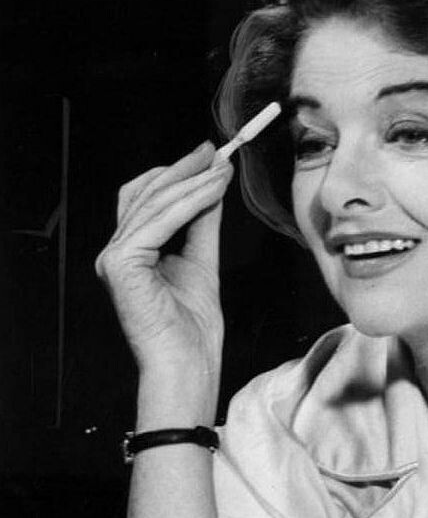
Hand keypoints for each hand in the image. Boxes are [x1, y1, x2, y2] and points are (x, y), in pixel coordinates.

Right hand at [95, 142, 233, 383]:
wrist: (187, 363)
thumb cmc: (192, 329)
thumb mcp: (202, 263)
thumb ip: (201, 226)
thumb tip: (211, 189)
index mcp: (130, 253)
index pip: (147, 200)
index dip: (176, 175)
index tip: (210, 158)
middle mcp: (116, 252)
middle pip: (146, 194)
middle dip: (183, 170)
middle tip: (216, 153)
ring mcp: (114, 258)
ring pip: (154, 204)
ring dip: (193, 183)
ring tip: (222, 171)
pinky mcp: (121, 264)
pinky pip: (160, 222)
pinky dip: (190, 202)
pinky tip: (213, 191)